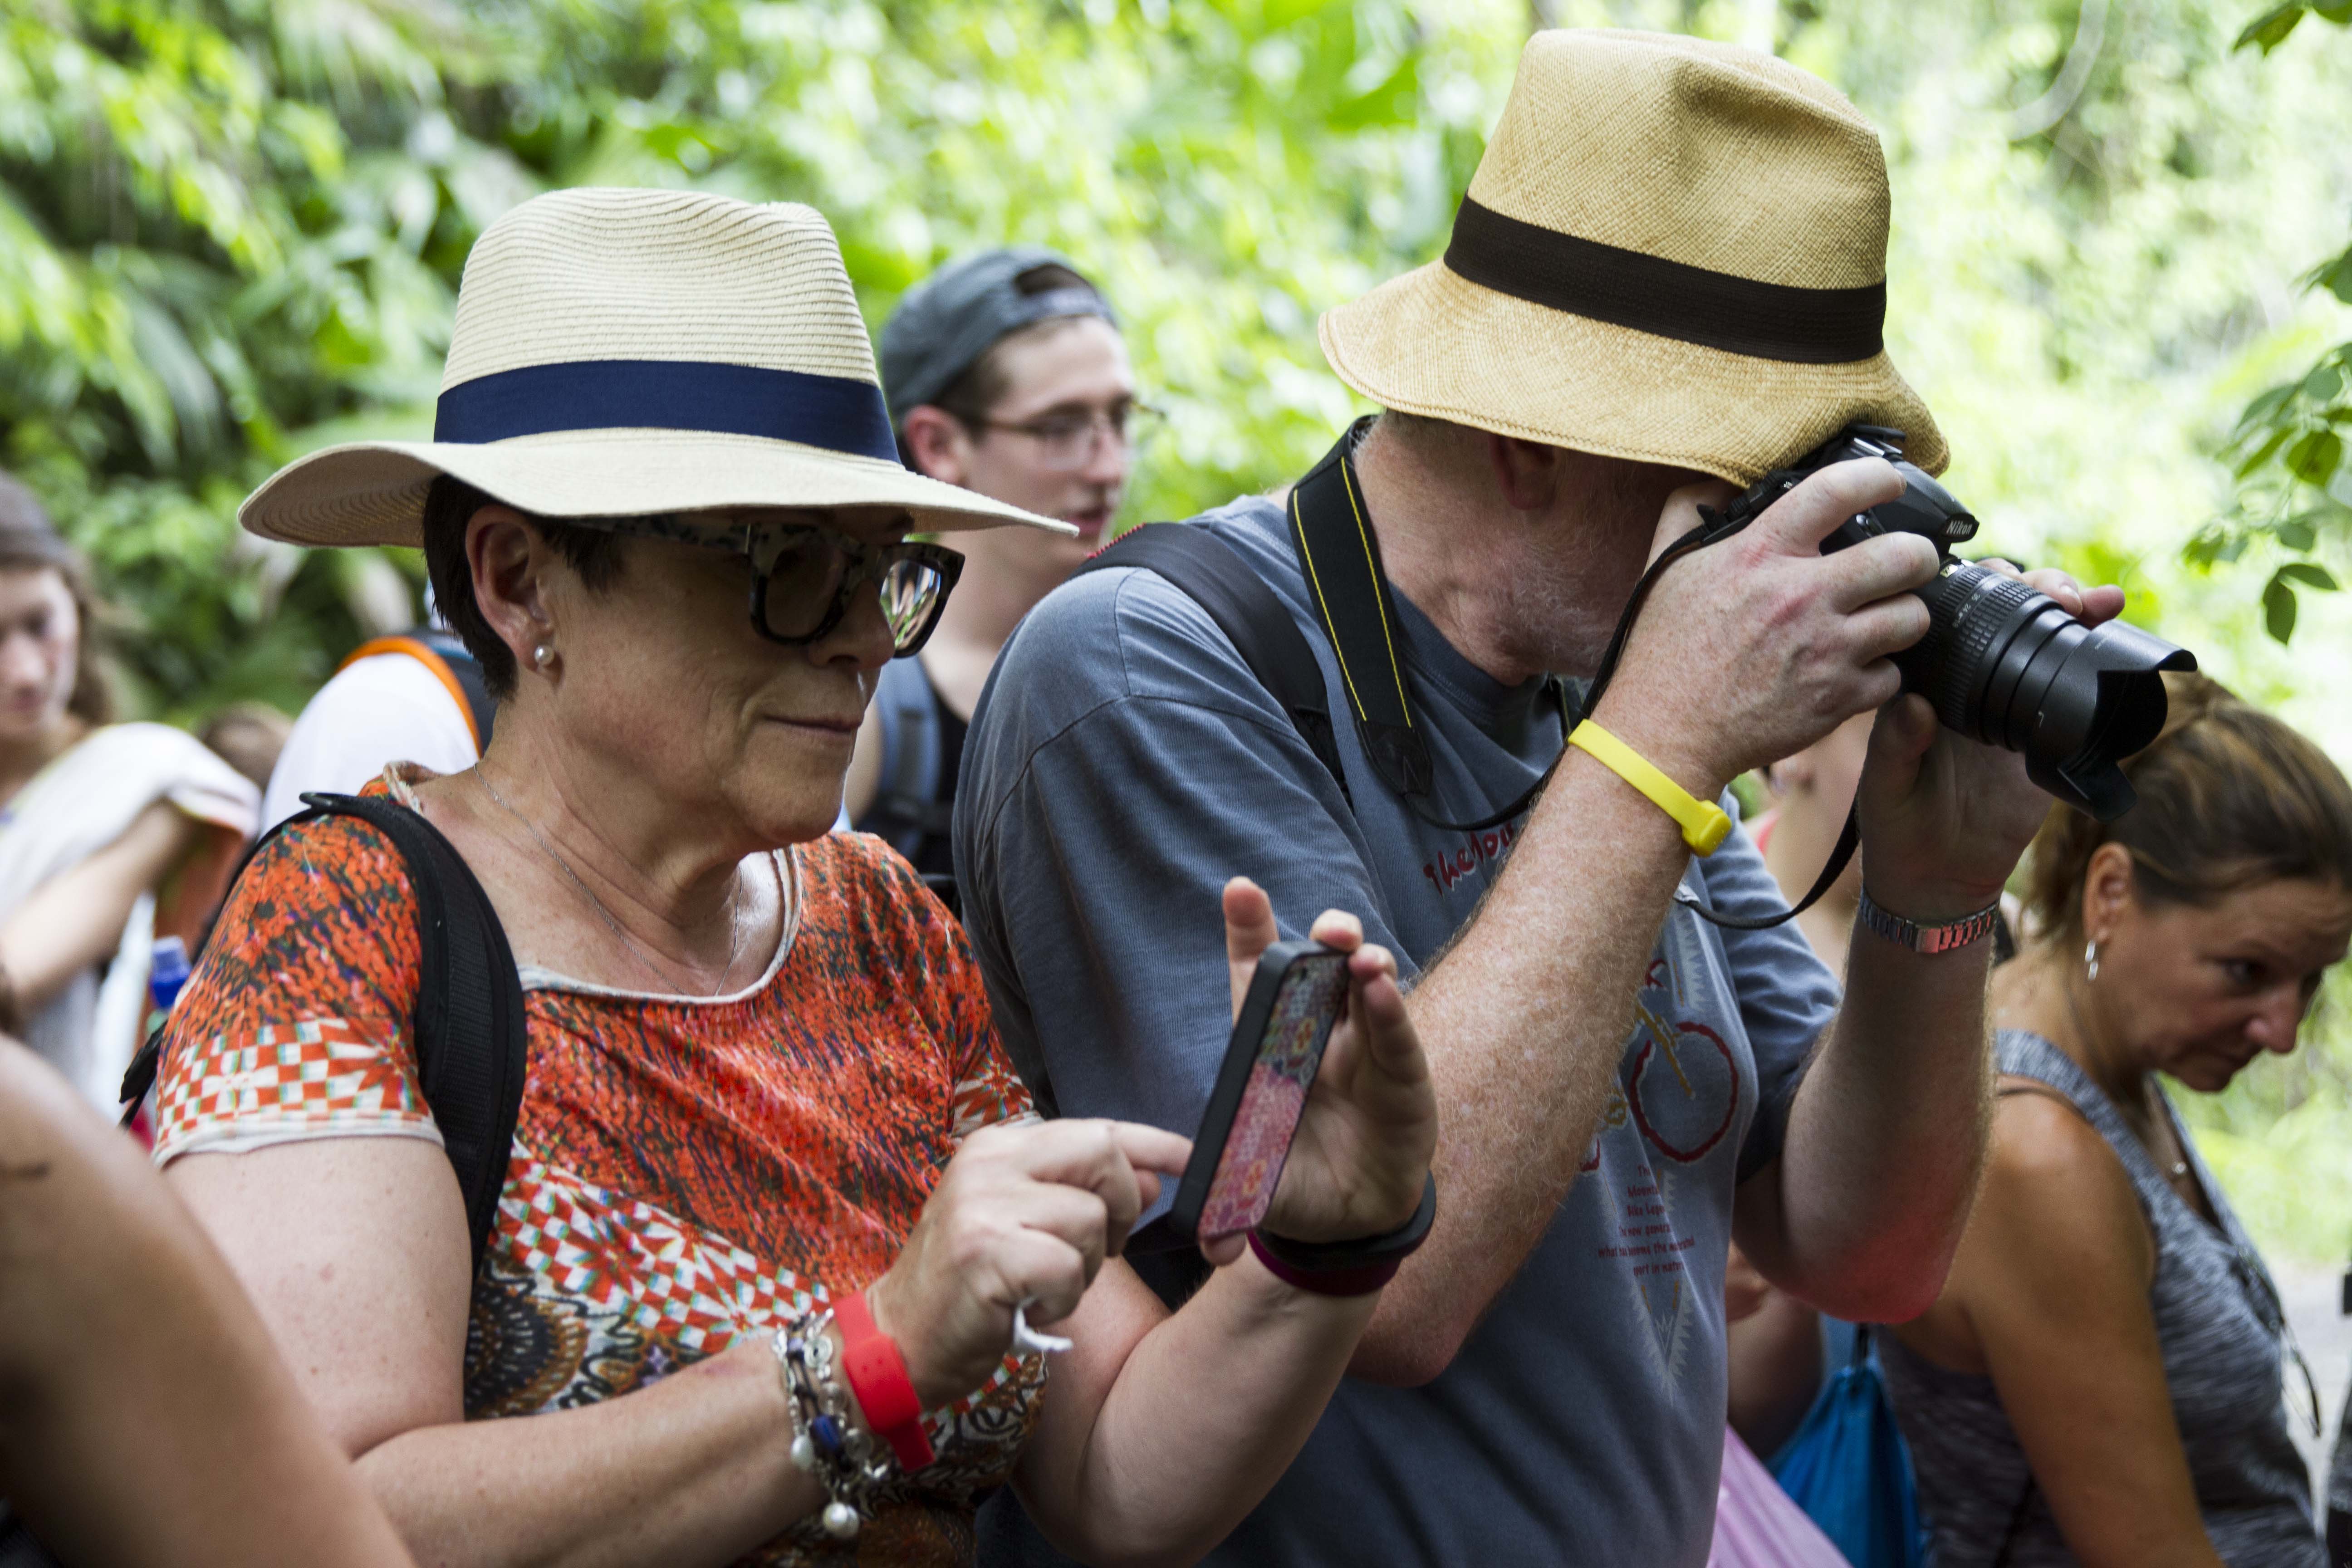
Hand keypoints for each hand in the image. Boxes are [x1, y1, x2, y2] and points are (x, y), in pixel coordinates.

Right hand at [868, 1117, 1189, 1407]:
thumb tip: (1151, 1179)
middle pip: (1100, 1154)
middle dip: (1121, 1205)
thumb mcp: (1029, 1227)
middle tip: (1103, 1248)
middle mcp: (987, 1163)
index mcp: (997, 1147)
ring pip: (1089, 1218)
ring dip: (1085, 1266)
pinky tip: (1031, 1306)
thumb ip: (1085, 1196)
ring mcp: (982, 1203)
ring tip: (1045, 1285)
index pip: (1093, 1128)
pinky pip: (1067, 1267)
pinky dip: (1063, 1298)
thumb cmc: (971, 1285)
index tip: (1189, 1157)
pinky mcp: (985, 1251)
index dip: (1149, 1142)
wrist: (900, 1340)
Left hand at [1210, 878, 1435, 1267]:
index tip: (1239, 890)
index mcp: (1272, 1046)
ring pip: (1367, 994)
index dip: (1249, 934)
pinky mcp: (1403, 1082)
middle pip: (1322, 972)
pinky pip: (1397, 1042)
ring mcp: (1364, 1055)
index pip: (1258, 981)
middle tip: (1325, 929)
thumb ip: (1232, 1203)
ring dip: (1364, 967)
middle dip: (1322, 939)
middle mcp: (1320, 1038)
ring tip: (1357, 954)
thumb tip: (1214, 1249)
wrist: (1343, 1222)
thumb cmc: (1293, 1181)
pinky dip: (1392, 1014)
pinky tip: (1384, 990)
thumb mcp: (1254, 1184)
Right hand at [1595, 459, 1940, 797]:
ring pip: (1912, 617)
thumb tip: (1717, 478)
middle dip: (1917, 555)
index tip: (1888, 483)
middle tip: (1907, 562)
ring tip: (1882, 619)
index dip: (1879, 478)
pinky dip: (1879, 673)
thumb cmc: (1662, 650)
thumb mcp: (1666, 567)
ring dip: (1902, 616)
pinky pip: (1893, 675)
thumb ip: (1690, 510)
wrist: (1663, 735)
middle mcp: (1800, 596)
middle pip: (1904, 556)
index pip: (1838, 490)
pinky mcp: (1837, 699)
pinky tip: (1854, 669)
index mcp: (1760, 554)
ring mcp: (1825, 650)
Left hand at [1854, 563, 2126, 918]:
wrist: (1939, 877)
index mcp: (1922, 682)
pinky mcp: (2044, 733)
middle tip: (2061, 593)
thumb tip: (1913, 704)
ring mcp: (2008, 703)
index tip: (1999, 581)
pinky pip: (2074, 686)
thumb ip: (1896, 747)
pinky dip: (2096, 656)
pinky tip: (2112, 631)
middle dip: (2034, 588)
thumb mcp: (1886, 787)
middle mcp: (1965, 682)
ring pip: (2041, 639)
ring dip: (2071, 609)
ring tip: (2095, 602)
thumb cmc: (1897, 826)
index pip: (1947, 616)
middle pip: (2003, 614)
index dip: (1974, 590)